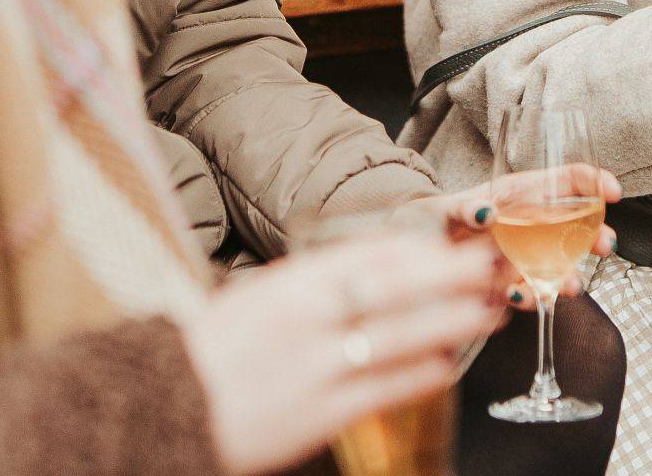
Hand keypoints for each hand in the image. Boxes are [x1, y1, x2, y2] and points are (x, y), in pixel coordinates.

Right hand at [182, 228, 502, 474]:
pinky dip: (422, 373)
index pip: (370, 253)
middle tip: (497, 263)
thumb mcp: (254, 298)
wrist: (155, 408)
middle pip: (398, 287)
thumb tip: (370, 266)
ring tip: (492, 309)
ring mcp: (318, 367)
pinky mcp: (321, 413)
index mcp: (290, 283)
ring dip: (454, 320)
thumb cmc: (205, 351)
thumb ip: (311, 284)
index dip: (423, 246)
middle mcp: (309, 318)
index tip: (459, 238)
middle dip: (455, 274)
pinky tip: (449, 362)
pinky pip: (386, 387)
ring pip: (403, 335)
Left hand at [424, 169, 624, 307]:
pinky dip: (531, 298)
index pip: (566, 179)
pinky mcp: (513, 284)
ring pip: (562, 265)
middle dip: (596, 235)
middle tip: (606, 245)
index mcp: (521, 194)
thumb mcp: (447, 209)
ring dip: (570, 276)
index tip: (612, 191)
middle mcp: (530, 224)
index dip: (593, 181)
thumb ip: (466, 208)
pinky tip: (517, 294)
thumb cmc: (437, 221)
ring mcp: (525, 255)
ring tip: (569, 286)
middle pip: (576, 225)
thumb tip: (486, 212)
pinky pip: (532, 293)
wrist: (417, 257)